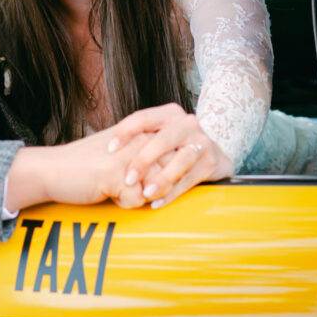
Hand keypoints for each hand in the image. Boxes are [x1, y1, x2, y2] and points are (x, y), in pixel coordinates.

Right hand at [4, 104, 192, 210]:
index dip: (167, 174)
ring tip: (116, 185)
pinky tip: (107, 192)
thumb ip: (149, 152)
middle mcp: (140, 139)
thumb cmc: (86, 163)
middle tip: (124, 182)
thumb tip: (179, 169)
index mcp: (143, 130)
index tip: (138, 175)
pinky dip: (125, 203)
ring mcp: (131, 156)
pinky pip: (139, 200)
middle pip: (172, 173)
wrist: (52, 169)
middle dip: (156, 187)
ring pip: (158, 187)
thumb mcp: (122, 149)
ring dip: (139, 194)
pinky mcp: (118, 175)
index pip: (179, 156)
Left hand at [108, 103, 233, 207]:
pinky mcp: (212, 162)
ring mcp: (202, 142)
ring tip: (145, 194)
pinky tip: (157, 203)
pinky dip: (172, 192)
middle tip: (127, 179)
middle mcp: (187, 124)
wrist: (214, 154)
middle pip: (163, 140)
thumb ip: (138, 138)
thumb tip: (102, 150)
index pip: (143, 118)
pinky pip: (190, 179)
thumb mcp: (158, 135)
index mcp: (169, 114)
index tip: (109, 149)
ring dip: (161, 179)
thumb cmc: (175, 146)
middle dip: (143, 160)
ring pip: (180, 160)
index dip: (124, 132)